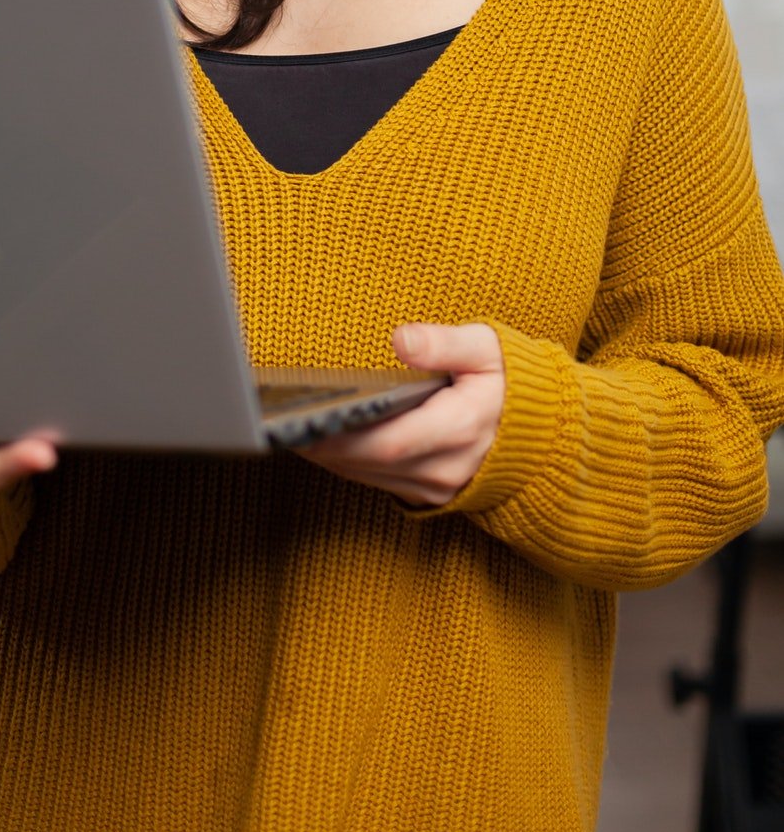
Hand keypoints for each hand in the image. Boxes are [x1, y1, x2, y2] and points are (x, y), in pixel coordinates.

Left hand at [295, 323, 504, 506]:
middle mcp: (448, 466)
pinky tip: (325, 440)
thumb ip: (446, 344)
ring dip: (332, 456)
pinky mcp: (431, 492)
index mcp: (461, 428)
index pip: (389, 442)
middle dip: (325, 444)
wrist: (545, 433)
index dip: (343, 436)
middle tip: (285, 421)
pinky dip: (350, 463)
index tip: (308, 418)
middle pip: (371, 462)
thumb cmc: (512, 383)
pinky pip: (382, 481)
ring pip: (372, 476)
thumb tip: (402, 339)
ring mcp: (440, 485)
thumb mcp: (489, 350)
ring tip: (295, 426)